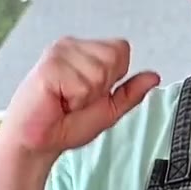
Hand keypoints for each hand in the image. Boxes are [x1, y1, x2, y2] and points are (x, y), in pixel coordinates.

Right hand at [0, 38, 160, 155]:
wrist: (36, 143)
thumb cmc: (63, 125)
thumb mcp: (107, 110)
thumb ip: (130, 93)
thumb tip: (154, 77)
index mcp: (83, 50)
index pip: (121, 49)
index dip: (113, 78)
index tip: (89, 94)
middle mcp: (70, 46)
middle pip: (114, 58)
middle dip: (100, 88)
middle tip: (76, 99)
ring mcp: (57, 54)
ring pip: (99, 72)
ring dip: (85, 97)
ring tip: (65, 101)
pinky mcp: (48, 67)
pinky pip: (82, 84)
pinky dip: (74, 101)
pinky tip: (57, 101)